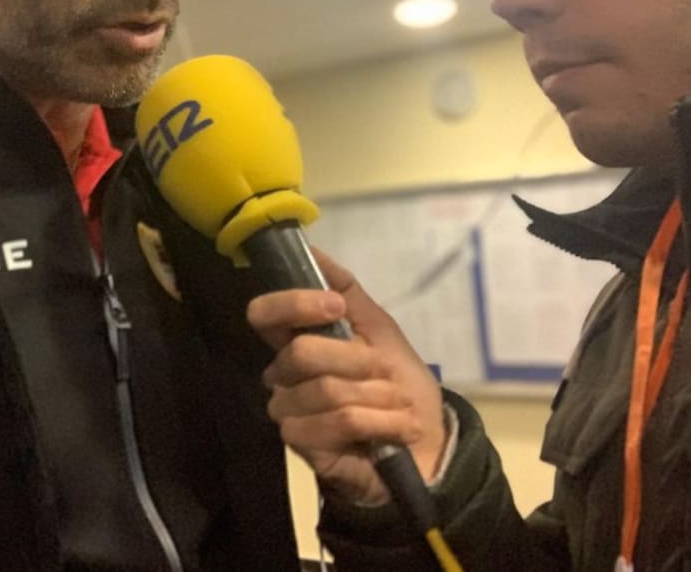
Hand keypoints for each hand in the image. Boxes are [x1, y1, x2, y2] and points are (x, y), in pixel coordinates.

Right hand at [246, 248, 445, 504]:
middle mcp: (284, 373)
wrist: (425, 443)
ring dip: (375, 395)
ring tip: (396, 405)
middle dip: (355, 359)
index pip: (265, 314)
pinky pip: (335, 422)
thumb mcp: (380, 329)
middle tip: (384, 372)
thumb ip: (345, 289)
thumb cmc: (399, 382)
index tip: (336, 307)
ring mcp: (289, 409)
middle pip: (300, 352)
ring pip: (323, 389)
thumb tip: (311, 247)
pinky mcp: (301, 444)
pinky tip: (392, 430)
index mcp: (297, 339)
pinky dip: (376, 421)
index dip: (293, 304)